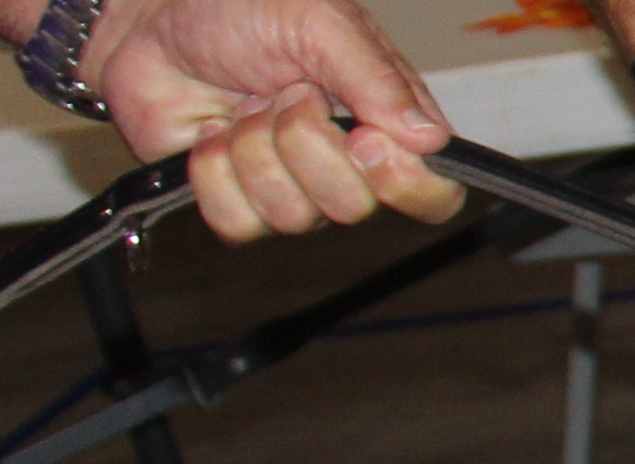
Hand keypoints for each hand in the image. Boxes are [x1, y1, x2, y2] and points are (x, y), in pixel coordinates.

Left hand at [73, 0, 462, 238]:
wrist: (152, 17)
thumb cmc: (239, 8)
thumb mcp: (321, 20)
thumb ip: (378, 78)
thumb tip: (430, 139)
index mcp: (385, 126)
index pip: (433, 195)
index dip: (406, 184)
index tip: (367, 141)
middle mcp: (345, 167)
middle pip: (354, 207)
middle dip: (305, 144)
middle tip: (284, 94)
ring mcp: (290, 190)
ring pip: (292, 215)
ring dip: (254, 149)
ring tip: (243, 104)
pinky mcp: (236, 202)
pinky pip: (238, 222)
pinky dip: (213, 171)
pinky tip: (212, 132)